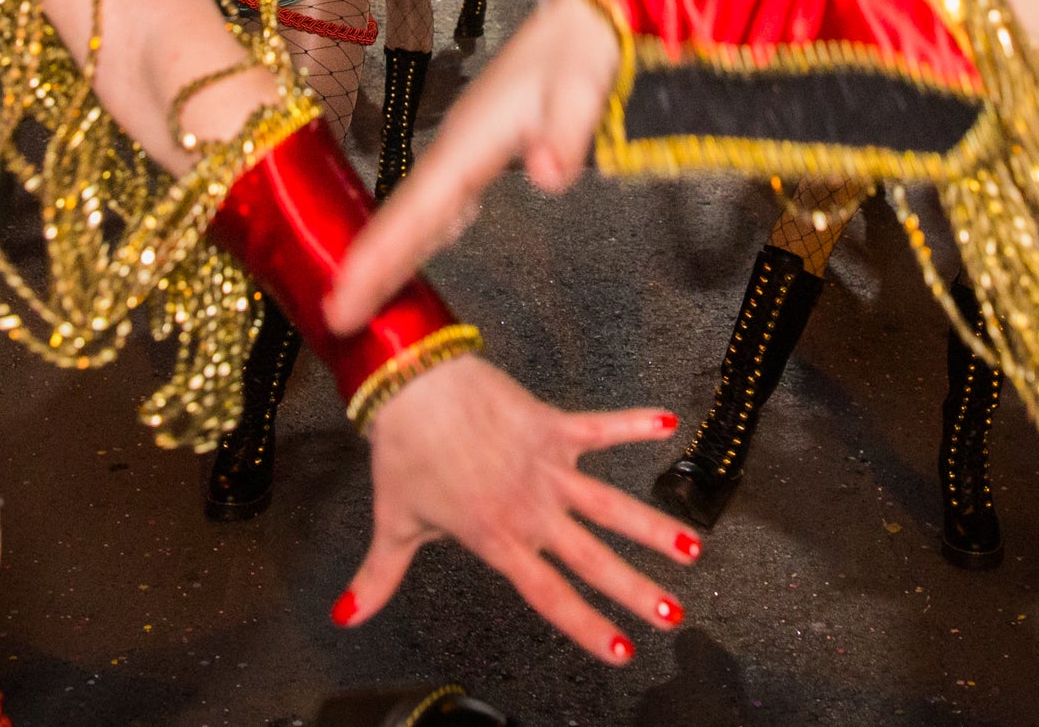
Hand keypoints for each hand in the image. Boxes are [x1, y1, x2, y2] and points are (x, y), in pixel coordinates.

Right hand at [330, 0, 620, 330]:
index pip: (417, 208)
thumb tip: (549, 178)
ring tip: (360, 296)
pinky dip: (421, 228)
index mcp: (471, 138)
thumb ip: (565, 131)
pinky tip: (421, 246)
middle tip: (335, 316)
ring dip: (389, 250)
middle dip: (370, 265)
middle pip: (406, 214)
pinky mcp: (483, 147)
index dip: (379, 255)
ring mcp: (467, 146)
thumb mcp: (583, 84)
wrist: (581, 18)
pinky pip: (442, 198)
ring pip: (420, 209)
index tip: (345, 297)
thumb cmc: (580, 50)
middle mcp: (458, 145)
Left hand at [344, 356, 696, 663]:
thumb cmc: (402, 452)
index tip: (622, 652)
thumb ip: (379, 576)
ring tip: (692, 549)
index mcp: (496, 539)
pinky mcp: (551, 425)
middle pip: (592, 559)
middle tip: (675, 615)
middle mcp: (530, 510)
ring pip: (610, 505)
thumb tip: (345, 616)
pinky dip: (633, 422)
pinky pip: (600, 426)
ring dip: (652, 527)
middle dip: (636, 590)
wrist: (408, 386)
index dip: (586, 626)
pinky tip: (668, 422)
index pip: (549, 594)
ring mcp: (545, 468)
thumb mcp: (393, 521)